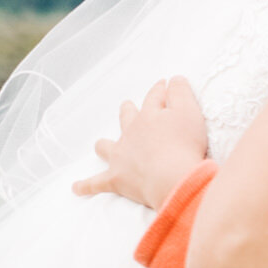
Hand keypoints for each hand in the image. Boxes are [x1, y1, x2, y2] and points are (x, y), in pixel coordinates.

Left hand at [73, 78, 207, 209]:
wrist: (173, 178)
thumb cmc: (184, 146)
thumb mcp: (190, 112)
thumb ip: (182, 92)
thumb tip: (174, 79)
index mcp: (149, 116)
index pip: (154, 97)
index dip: (160, 89)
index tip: (165, 84)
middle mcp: (131, 133)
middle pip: (126, 118)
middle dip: (128, 111)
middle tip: (127, 106)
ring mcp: (121, 157)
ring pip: (106, 146)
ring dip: (105, 145)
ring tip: (102, 145)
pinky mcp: (117, 179)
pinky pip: (96, 183)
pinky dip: (86, 185)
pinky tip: (76, 188)